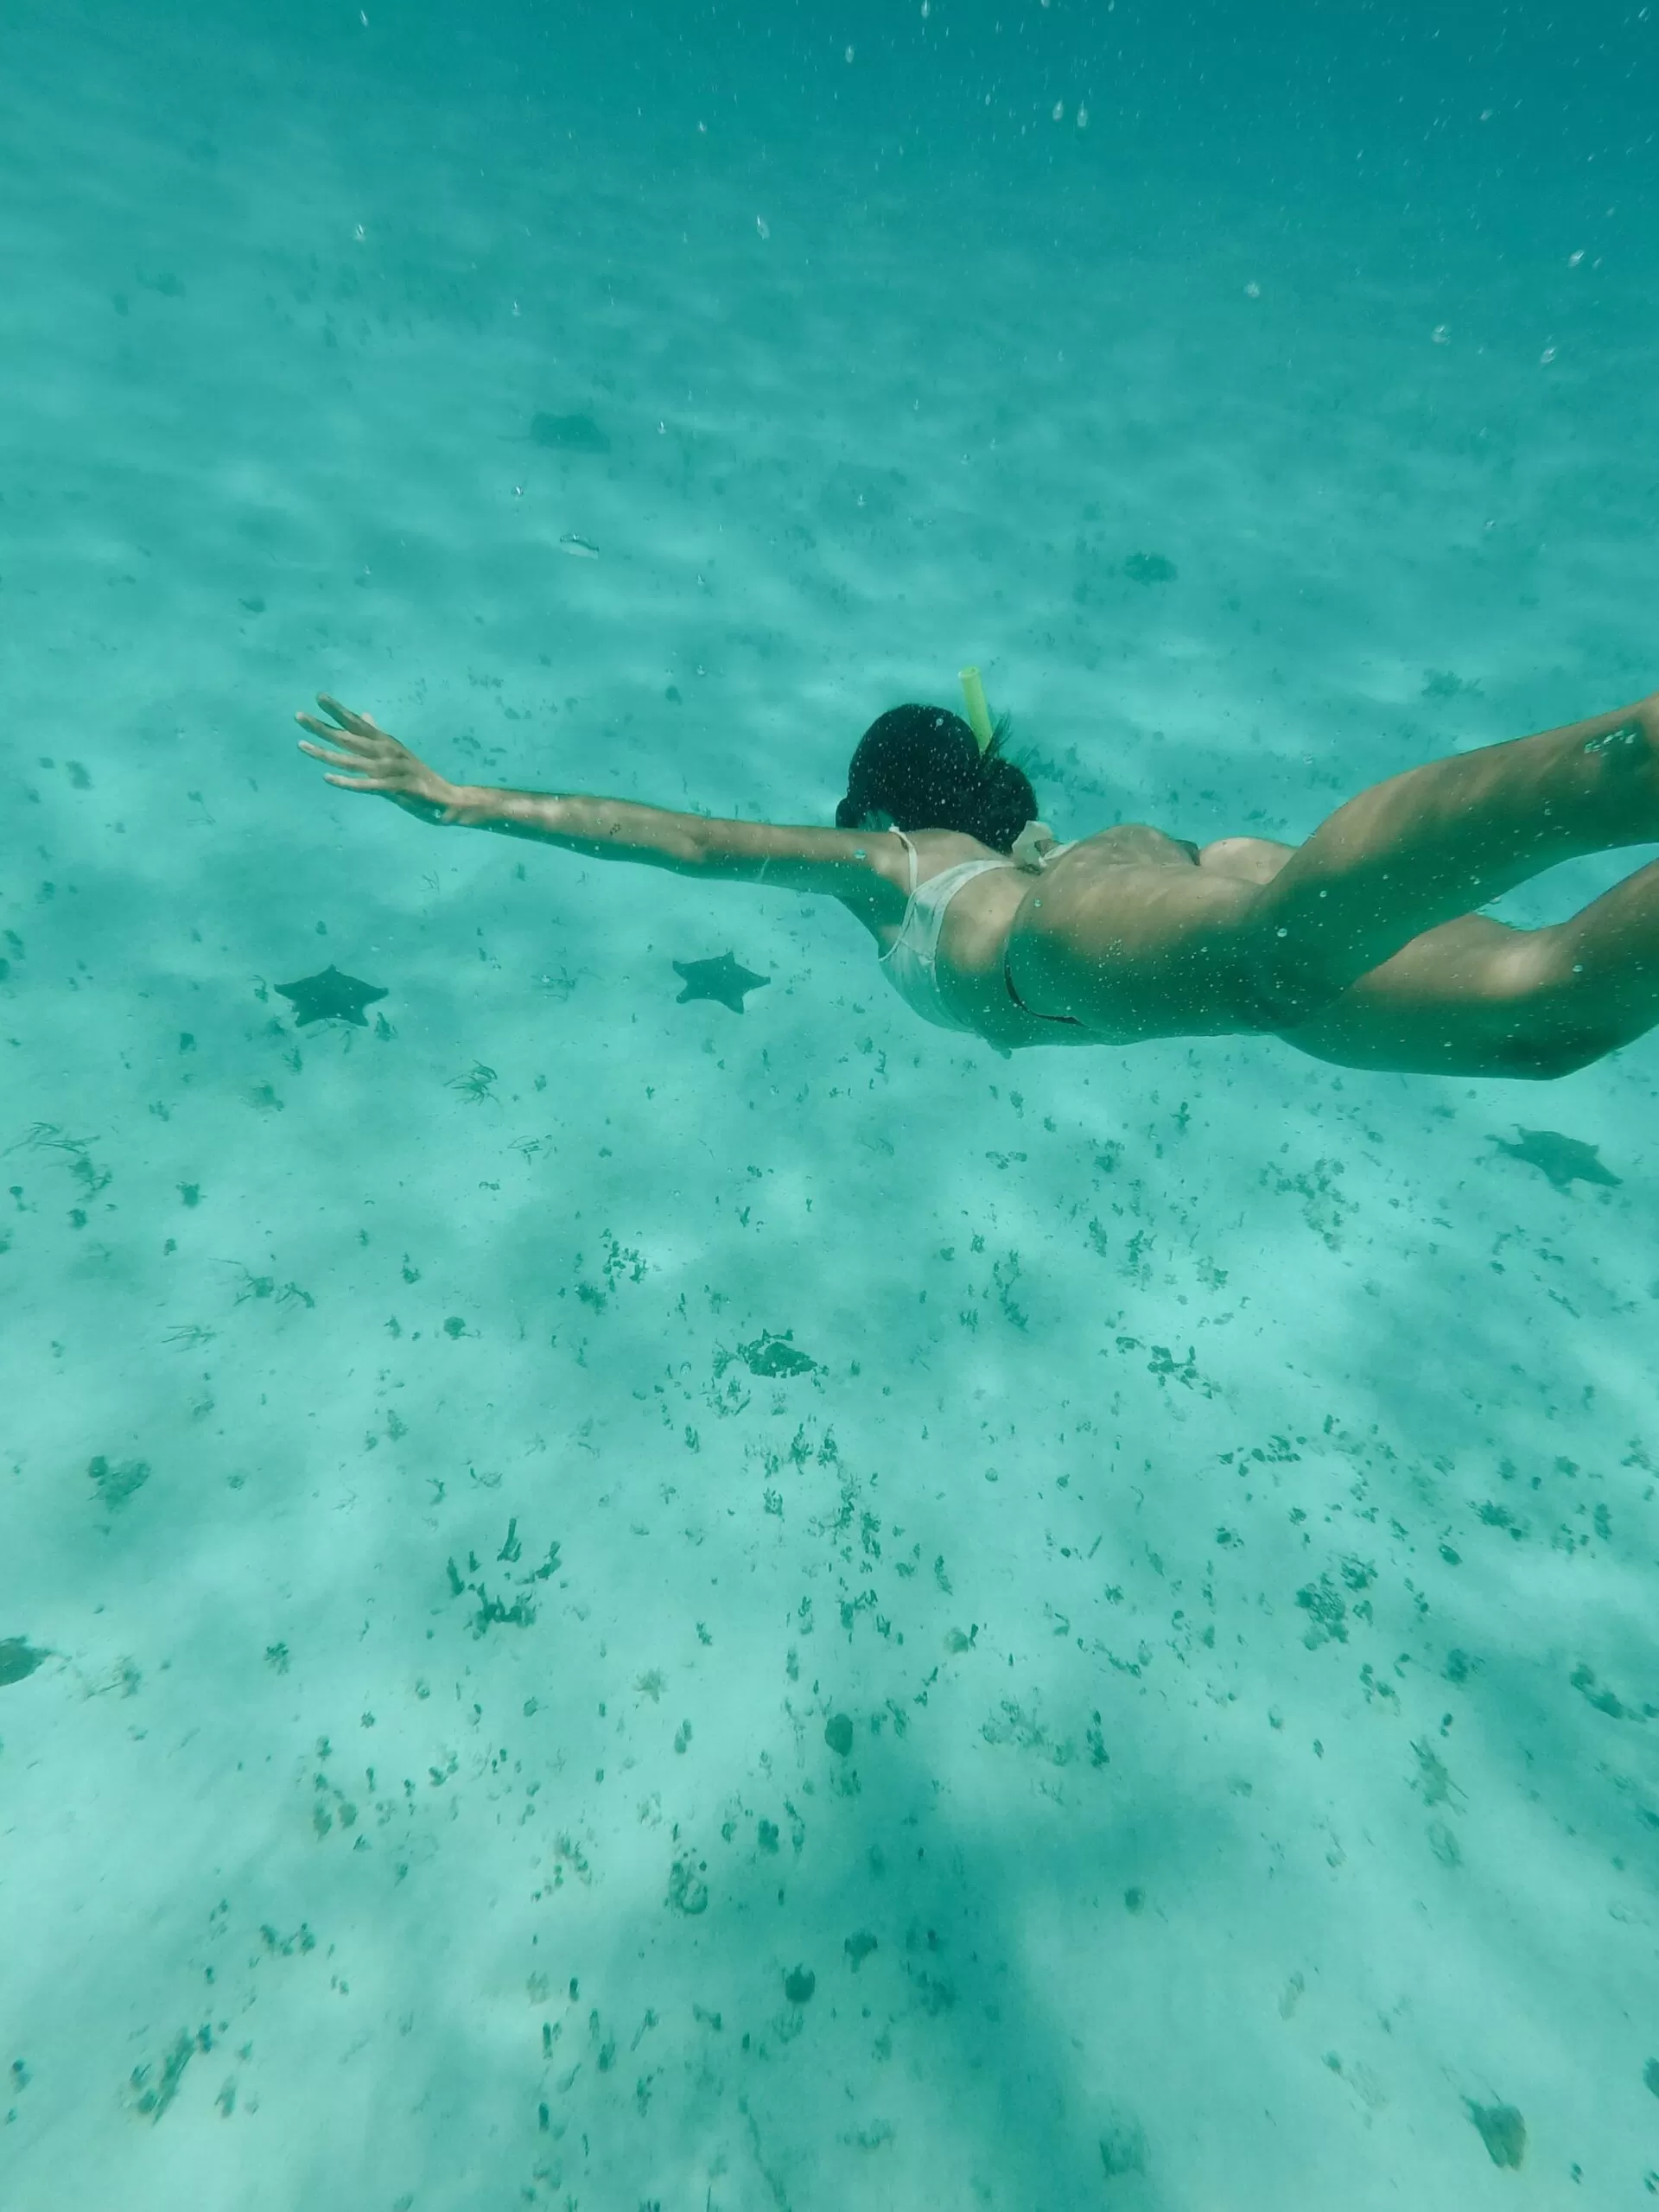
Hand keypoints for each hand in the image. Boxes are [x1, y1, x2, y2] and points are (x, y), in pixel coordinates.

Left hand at [295, 695, 461, 822]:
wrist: (447, 799)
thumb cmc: (418, 777)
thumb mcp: (397, 751)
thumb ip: (377, 734)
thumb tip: (362, 715)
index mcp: (386, 742)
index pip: (357, 722)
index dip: (338, 710)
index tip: (318, 696)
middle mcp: (385, 752)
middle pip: (348, 737)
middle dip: (322, 727)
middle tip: (298, 716)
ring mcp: (389, 770)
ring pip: (350, 760)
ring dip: (325, 753)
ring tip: (301, 745)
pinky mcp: (394, 789)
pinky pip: (366, 785)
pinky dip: (347, 782)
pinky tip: (328, 778)